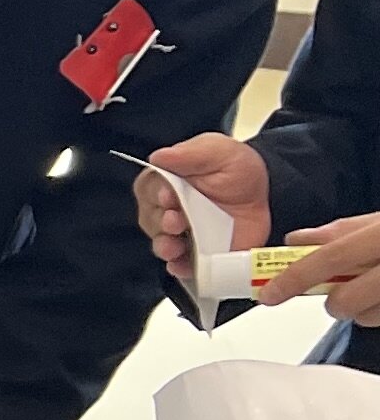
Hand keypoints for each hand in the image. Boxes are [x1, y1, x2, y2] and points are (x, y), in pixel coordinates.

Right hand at [141, 133, 271, 276]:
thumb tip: (159, 157)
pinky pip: (181, 265)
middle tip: (176, 221)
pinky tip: (183, 266)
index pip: (149, 189)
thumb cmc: (238, 169)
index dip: (156, 194)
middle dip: (161, 223)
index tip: (169, 196)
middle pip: (151, 220)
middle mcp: (166, 211)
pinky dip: (180, 268)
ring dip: (166, 247)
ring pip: (162, 244)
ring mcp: (180, 236)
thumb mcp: (219, 151)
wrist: (270, 194)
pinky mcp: (197, 255)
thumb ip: (191, 153)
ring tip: (175, 247)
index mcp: (166, 182)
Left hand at [257, 212, 379, 325]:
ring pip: (363, 317)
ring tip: (370, 287)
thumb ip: (342, 231)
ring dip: (357, 308)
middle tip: (337, 289)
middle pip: (344, 300)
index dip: (294, 278)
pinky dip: (374, 310)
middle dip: (331, 301)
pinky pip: (379, 318)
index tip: (268, 293)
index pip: (330, 258)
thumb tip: (296, 241)